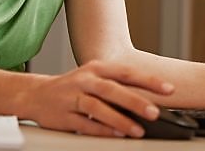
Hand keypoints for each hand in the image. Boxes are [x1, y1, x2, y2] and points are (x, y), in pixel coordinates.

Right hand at [15, 60, 174, 137]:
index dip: (148, 80)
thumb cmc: (73, 87)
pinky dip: (101, 130)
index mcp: (96, 68)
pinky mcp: (63, 115)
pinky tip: (116, 135)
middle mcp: (84, 80)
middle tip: (155, 112)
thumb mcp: (95, 79)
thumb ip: (118, 86)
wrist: (36, 94)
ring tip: (137, 130)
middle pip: (112, 89)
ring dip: (119, 119)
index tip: (168, 89)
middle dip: (135, 101)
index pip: (126, 72)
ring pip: (97, 107)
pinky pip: (84, 123)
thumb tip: (151, 99)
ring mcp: (72, 97)